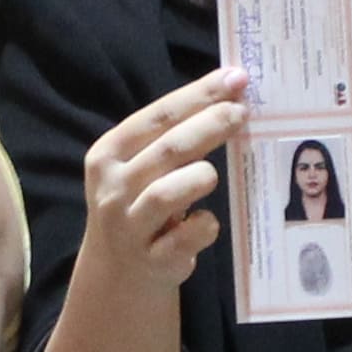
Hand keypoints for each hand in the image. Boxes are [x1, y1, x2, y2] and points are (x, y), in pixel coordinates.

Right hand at [73, 71, 243, 301]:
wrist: (117, 272)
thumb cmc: (140, 205)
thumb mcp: (140, 167)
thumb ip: (172, 136)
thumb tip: (229, 94)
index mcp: (109, 154)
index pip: (158, 115)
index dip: (199, 95)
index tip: (235, 79)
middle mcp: (113, 188)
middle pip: (168, 149)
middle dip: (211, 125)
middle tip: (243, 113)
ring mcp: (129, 227)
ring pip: (168, 193)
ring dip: (201, 177)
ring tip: (214, 174)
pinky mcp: (153, 260)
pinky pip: (187, 237)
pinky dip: (204, 225)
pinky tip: (207, 221)